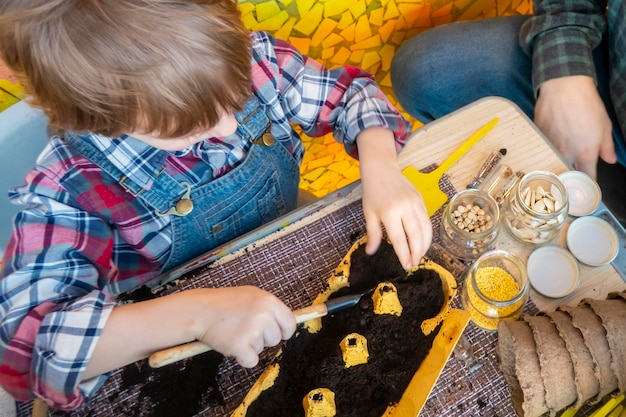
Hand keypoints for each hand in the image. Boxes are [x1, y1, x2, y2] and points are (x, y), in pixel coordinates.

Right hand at [194, 286, 295, 366]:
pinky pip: (251, 361)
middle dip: (262, 338)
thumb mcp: (251, 295)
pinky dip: (242, 358)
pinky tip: (231, 344)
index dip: (284, 331)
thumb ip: (269, 308)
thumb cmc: (224, 303)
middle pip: (275, 339)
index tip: (278, 334)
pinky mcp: (240, 345)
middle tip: (245, 329)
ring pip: (261, 349)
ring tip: (234, 331)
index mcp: (269, 301)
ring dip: (249, 346)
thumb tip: (285, 323)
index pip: (290, 322)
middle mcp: (264, 315)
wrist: (200, 310)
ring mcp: (252, 330)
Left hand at [357, 127, 432, 268]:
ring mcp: (415, 203)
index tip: (406, 266)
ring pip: (426, 228)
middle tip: (415, 263)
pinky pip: (427, 219)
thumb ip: (373, 234)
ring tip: (420, 255)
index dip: (404, 254)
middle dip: (417, 252)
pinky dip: (427, 232)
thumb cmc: (372, 192)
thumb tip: (370, 252)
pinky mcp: (421, 199)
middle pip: (416, 235)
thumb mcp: (369, 213)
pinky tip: (423, 241)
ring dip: (425, 244)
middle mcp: (405, 208)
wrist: (381, 169)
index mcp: (390, 212)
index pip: (399, 239)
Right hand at [535, 76, 615, 178]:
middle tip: (573, 175)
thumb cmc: (587, 105)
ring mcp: (549, 146)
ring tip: (559, 160)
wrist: (564, 87)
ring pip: (551, 162)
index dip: (588, 185)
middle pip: (566, 174)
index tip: (588, 187)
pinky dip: (546, 150)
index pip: (586, 178)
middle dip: (569, 178)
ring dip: (556, 164)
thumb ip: (607, 147)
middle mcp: (565, 154)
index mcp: (585, 153)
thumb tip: (609, 160)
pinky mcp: (538, 137)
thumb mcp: (605, 126)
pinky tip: (550, 143)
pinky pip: (542, 149)